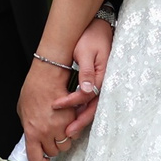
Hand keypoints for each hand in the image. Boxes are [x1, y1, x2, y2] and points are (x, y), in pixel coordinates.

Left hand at [16, 57, 95, 160]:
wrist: (47, 76)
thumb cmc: (33, 90)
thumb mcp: (23, 111)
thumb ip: (28, 128)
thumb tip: (32, 140)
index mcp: (32, 132)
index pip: (36, 159)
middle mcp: (47, 132)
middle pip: (54, 152)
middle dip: (53, 146)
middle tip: (51, 137)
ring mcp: (61, 126)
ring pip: (66, 144)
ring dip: (64, 139)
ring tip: (59, 128)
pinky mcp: (73, 119)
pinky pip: (75, 132)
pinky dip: (72, 129)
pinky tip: (67, 120)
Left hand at [64, 18, 114, 139]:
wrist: (100, 27)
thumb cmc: (92, 38)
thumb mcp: (86, 53)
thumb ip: (86, 72)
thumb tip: (86, 89)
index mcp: (102, 76)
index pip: (86, 96)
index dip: (71, 102)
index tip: (56, 105)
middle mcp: (104, 82)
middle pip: (93, 107)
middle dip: (80, 121)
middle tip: (67, 132)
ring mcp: (102, 83)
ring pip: (93, 106)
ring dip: (81, 118)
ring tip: (69, 129)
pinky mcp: (98, 82)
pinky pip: (91, 99)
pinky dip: (82, 109)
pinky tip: (74, 115)